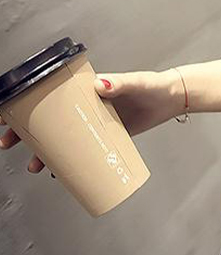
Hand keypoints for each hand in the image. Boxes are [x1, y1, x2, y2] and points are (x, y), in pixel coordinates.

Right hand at [0, 70, 179, 176]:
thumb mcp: (135, 82)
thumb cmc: (152, 86)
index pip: (52, 95)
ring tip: (36, 166)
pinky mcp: (106, 136)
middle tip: (11, 144)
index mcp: (88, 89)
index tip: (9, 116)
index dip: (28, 104)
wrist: (170, 100)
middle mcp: (88, 105)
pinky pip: (82, 150)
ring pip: (63, 138)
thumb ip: (120, 82)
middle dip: (27, 132)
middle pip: (50, 119)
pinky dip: (69, 162)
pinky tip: (60, 173)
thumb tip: (101, 85)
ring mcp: (95, 122)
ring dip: (45, 152)